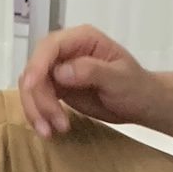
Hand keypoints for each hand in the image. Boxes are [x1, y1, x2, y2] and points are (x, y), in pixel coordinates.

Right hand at [18, 24, 165, 137]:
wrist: (141, 104)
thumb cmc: (136, 87)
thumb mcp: (119, 78)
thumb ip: (92, 71)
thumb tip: (61, 72)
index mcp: (82, 39)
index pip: (50, 46)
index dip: (36, 65)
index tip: (31, 87)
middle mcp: (66, 51)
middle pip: (35, 68)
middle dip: (37, 97)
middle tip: (50, 123)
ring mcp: (59, 69)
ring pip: (32, 86)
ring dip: (35, 110)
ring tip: (50, 132)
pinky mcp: (57, 88)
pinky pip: (38, 99)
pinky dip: (39, 114)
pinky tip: (49, 130)